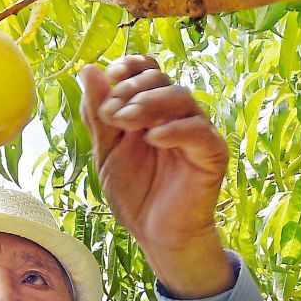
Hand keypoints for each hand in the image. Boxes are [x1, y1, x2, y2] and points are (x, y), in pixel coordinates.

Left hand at [76, 55, 233, 297]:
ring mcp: (197, 132)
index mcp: (153, 109)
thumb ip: (97, 114)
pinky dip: (174, 129)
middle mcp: (177, 114)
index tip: (110, 77)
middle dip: (130, 90)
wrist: (156, 234)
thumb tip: (88, 69)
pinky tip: (151, 139)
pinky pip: (199, 130)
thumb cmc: (135, 192)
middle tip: (109, 116)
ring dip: (148, 103)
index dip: (130, 66)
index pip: (148, 69)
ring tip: (124, 123)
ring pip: (181, 97)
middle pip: (161, 79)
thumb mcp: (106, 151)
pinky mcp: (212, 153)